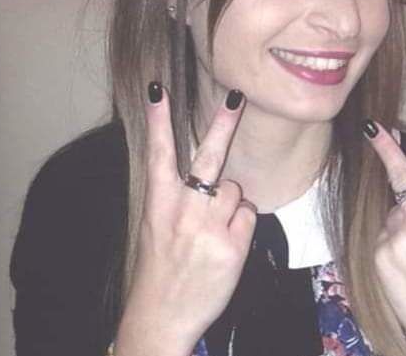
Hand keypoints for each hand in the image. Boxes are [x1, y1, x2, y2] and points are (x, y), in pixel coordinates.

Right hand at [115, 84, 255, 354]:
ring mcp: (208, 227)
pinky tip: (224, 246)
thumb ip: (180, 197)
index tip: (157, 89)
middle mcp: (183, 210)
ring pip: (235, 191)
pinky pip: (248, 217)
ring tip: (211, 232)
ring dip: (230, 205)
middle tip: (236, 95)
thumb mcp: (157, 227)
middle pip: (208, 157)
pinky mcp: (231, 246)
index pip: (157, 152)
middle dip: (223, 123)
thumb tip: (214, 177)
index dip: (157, 119)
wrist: (161, 316)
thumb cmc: (161, 267)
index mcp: (158, 202)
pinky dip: (241, 226)